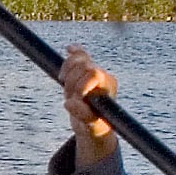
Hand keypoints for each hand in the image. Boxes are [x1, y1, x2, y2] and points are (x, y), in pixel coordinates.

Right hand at [57, 46, 116, 163]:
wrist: (92, 124)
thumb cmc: (95, 126)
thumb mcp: (91, 125)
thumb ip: (83, 115)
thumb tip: (68, 103)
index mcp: (108, 84)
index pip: (93, 73)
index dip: (81, 83)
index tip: (76, 97)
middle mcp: (102, 75)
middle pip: (83, 65)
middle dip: (71, 81)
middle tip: (70, 96)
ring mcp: (93, 70)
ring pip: (77, 59)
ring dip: (66, 74)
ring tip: (68, 90)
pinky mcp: (83, 69)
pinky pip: (79, 54)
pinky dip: (74, 52)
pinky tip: (69, 48)